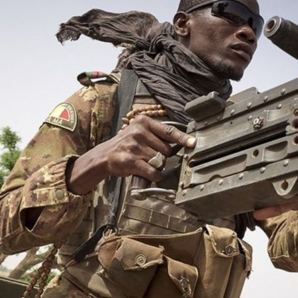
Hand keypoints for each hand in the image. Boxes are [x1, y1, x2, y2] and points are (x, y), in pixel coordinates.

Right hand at [67, 115, 195, 194]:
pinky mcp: (130, 160)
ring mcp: (133, 146)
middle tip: (150, 157)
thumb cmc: (126, 145)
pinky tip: (150, 174)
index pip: (168, 131)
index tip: (193, 143)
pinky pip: (152, 171)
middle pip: (166, 149)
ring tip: (144, 163)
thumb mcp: (140, 133)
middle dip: (162, 156)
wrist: (104, 156)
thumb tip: (183, 141)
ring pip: (159, 161)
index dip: (183, 138)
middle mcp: (138, 131)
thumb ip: (158, 135)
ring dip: (156, 166)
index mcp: (143, 122)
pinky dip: (154, 175)